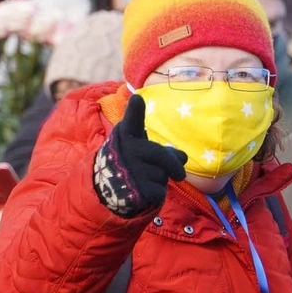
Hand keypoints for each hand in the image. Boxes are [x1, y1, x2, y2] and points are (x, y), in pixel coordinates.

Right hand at [92, 95, 187, 217]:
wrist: (108, 191)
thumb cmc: (131, 165)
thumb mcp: (143, 151)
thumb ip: (163, 149)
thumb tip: (183, 157)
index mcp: (126, 136)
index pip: (131, 122)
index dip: (134, 111)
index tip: (137, 98)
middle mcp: (126, 151)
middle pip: (162, 156)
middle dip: (173, 166)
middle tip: (180, 175)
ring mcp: (131, 171)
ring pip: (162, 175)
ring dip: (160, 180)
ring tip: (143, 181)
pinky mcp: (137, 190)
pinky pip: (160, 191)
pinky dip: (157, 194)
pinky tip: (143, 192)